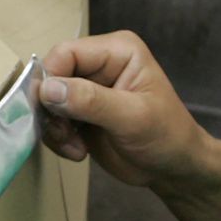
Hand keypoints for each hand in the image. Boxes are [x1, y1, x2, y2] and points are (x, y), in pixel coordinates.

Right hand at [39, 31, 211, 189]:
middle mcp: (99, 64)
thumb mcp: (132, 118)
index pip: (66, 53)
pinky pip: (52, 120)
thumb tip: (48, 89)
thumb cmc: (167, 136)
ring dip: (54, 128)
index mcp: (117, 51)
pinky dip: (58, 138)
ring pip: (47, 101)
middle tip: (65, 135)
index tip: (49, 110)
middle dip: (51, 109)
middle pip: (51, 76)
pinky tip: (79, 151)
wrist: (173, 168)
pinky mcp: (80, 112)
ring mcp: (87, 89)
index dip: (50, 79)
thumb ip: (90, 101)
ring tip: (76, 148)